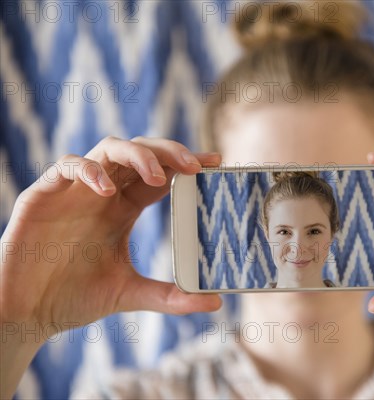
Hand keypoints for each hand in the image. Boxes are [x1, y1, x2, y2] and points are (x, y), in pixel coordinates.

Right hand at [1, 136, 221, 332]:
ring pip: (108, 148)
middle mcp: (104, 193)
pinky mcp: (44, 195)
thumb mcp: (130, 293)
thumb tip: (215, 301)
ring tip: (159, 176)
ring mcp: (75, 190)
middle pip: (140, 152)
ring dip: (137, 155)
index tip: (215, 163)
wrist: (26, 313)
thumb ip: (171, 296)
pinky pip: (67, 166)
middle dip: (169, 152)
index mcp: (123, 209)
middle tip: (195, 165)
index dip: (185, 164)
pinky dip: (89, 170)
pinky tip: (108, 190)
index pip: (160, 175)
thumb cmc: (74, 297)